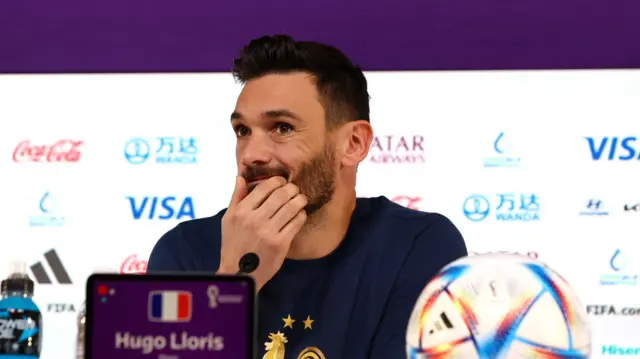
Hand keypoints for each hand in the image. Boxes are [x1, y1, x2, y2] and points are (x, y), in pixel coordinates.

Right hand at [219, 176, 307, 290]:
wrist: (239, 273)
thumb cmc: (233, 245)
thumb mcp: (228, 220)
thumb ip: (236, 198)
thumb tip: (240, 177)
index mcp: (241, 212)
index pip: (264, 187)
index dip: (277, 181)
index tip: (282, 181)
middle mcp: (254, 220)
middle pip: (281, 195)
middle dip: (292, 188)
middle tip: (295, 189)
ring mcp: (268, 232)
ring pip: (291, 207)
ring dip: (300, 200)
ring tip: (301, 199)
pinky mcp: (280, 244)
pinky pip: (296, 223)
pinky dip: (301, 215)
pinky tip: (300, 214)